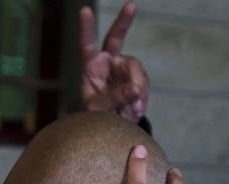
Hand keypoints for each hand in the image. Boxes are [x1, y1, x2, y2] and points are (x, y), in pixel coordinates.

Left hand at [79, 2, 149, 122]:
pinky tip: (136, 109)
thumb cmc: (99, 116)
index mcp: (91, 66)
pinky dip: (142, 97)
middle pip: (116, 37)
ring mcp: (124, 68)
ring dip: (137, 88)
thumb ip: (115, 99)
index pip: (87, 44)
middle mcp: (108, 62)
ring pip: (136, 68)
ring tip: (133, 108)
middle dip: (124, 21)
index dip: (87, 28)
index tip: (85, 11)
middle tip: (131, 5)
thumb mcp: (100, 111)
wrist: (115, 126)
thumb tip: (135, 90)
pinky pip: (143, 83)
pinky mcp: (138, 77)